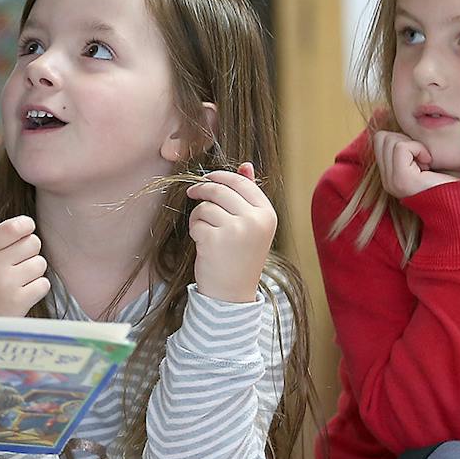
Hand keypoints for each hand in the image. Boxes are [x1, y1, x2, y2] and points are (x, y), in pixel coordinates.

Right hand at [0, 215, 48, 316]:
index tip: (28, 229)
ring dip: (34, 272)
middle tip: (19, 264)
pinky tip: (23, 295)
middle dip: (30, 252)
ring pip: (40, 263)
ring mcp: (6, 284)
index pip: (11, 227)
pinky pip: (44, 283)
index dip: (26, 225)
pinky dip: (37, 289)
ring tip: (18, 283)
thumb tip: (27, 225)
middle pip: (32, 242)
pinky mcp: (19, 301)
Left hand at [186, 164, 276, 302]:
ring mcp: (236, 230)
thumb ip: (248, 195)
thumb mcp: (252, 225)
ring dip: (198, 215)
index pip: (241, 182)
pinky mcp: (215, 240)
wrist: (232, 293)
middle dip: (202, 189)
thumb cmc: (239, 256)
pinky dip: (194, 229)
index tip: (207, 179)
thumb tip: (245, 165)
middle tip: (192, 193)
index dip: (220, 176)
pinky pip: (197, 221)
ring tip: (204, 230)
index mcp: (267, 214)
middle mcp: (255, 220)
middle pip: (220, 189)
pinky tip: (202, 242)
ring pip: (206, 205)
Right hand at [371, 129, 459, 198]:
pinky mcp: (401, 179)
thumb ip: (410, 146)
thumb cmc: (454, 180)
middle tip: (425, 159)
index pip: (380, 138)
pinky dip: (418, 149)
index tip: (424, 157)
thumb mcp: (426, 158)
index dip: (403, 139)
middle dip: (406, 140)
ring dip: (413, 145)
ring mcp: (391, 181)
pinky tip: (429, 163)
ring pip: (389, 139)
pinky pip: (402, 147)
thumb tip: (398, 119)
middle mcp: (386, 180)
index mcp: (389, 175)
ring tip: (428, 163)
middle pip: (381, 137)